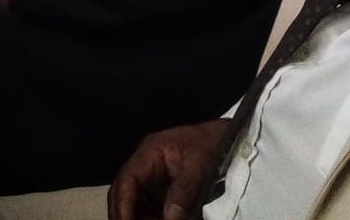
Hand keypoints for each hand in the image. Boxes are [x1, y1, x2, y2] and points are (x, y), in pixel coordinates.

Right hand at [108, 120, 230, 219]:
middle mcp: (146, 165)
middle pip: (124, 192)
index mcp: (150, 153)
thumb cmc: (211, 145)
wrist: (226, 137)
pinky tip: (163, 219)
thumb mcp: (199, 167)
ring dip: (140, 216)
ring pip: (136, 202)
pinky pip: (150, 206)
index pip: (127, 180)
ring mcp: (153, 177)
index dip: (123, 205)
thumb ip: (183, 192)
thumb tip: (169, 219)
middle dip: (126, 214)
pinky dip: (153, 216)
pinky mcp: (162, 188)